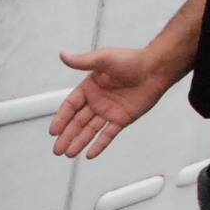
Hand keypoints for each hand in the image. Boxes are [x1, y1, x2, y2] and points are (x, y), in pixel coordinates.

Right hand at [49, 47, 172, 158]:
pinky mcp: (121, 119)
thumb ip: (82, 61)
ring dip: (79, 142)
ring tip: (69, 154)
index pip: (70, 106)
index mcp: (89, 87)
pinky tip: (90, 154)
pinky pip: (108, 135)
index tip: (53, 131)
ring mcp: (109, 111)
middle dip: (66, 136)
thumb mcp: (103, 59)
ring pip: (90, 130)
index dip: (61, 119)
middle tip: (57, 149)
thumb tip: (63, 55)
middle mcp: (97, 101)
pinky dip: (99, 145)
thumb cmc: (132, 60)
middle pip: (77, 122)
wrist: (155, 70)